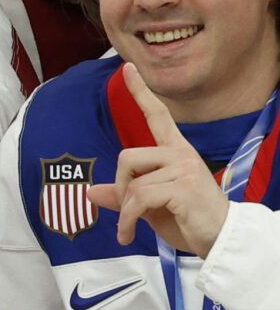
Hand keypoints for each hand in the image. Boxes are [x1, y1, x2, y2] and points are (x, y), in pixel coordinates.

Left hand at [91, 65, 231, 254]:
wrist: (220, 241)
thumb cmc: (187, 220)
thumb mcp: (149, 208)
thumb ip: (123, 197)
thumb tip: (90, 192)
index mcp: (175, 152)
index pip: (158, 116)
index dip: (141, 92)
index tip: (128, 68)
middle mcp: (181, 154)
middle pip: (126, 157)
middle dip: (119, 187)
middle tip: (128, 210)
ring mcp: (184, 168)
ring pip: (131, 182)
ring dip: (124, 209)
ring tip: (130, 226)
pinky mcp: (183, 186)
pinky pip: (137, 198)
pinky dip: (127, 220)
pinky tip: (128, 234)